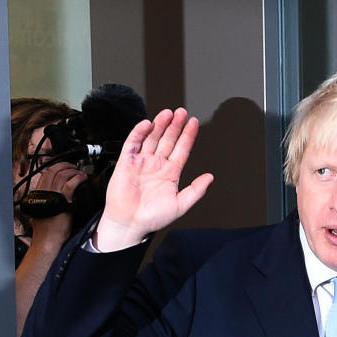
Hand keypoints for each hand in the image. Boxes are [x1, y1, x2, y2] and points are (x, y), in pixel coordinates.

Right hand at [20, 159, 87, 256]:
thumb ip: (47, 201)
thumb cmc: (47, 230)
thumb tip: (54, 195)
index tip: (63, 167)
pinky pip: (70, 185)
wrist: (48, 240)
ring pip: (61, 175)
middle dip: (65, 166)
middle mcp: (44, 192)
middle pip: (53, 171)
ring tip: (79, 173)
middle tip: (73, 166)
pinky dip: (77, 178)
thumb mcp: (42, 211)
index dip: (56, 167)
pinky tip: (82, 178)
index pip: (46, 174)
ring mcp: (52, 195)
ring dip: (72, 171)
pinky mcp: (62, 201)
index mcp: (38, 193)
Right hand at [95, 108, 212, 250]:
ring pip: (152, 137)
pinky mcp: (127, 161)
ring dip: (160, 124)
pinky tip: (147, 124)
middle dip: (175, 125)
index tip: (194, 123)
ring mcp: (142, 161)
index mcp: (170, 173)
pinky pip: (133, 143)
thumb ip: (195, 190)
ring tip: (168, 113)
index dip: (188, 136)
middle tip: (182, 112)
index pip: (181, 149)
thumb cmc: (153, 218)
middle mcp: (157, 164)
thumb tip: (210, 178)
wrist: (131, 223)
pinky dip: (139, 132)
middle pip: (167, 139)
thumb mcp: (180, 205)